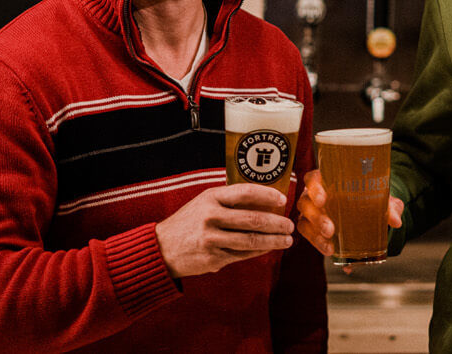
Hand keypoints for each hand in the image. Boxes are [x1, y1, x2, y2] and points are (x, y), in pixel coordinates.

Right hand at [155, 183, 294, 277]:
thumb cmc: (190, 222)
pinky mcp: (213, 258)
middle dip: (277, 223)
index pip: (245, 192)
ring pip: (252, 240)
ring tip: (287, 240)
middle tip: (290, 225)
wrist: (162, 247)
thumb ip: (230, 202)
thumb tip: (267, 202)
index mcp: (211, 198)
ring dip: (274, 241)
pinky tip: (268, 248)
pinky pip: (243, 254)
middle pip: (253, 219)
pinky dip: (259, 251)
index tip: (282, 199)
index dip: (267, 195)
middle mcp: (211, 216)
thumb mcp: (205, 203)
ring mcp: (212, 239)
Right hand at [296, 169, 403, 257]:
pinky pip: (308, 235)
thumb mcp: (380, 198)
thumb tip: (396, 221)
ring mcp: (311, 211)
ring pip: (304, 221)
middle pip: (306, 202)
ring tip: (330, 246)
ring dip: (315, 234)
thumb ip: (389, 206)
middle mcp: (314, 194)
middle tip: (330, 229)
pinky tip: (330, 250)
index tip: (323, 200)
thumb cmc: (368, 196)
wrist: (366, 210)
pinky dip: (318, 243)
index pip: (313, 179)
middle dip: (316, 217)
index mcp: (327, 179)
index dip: (314, 188)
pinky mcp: (311, 227)